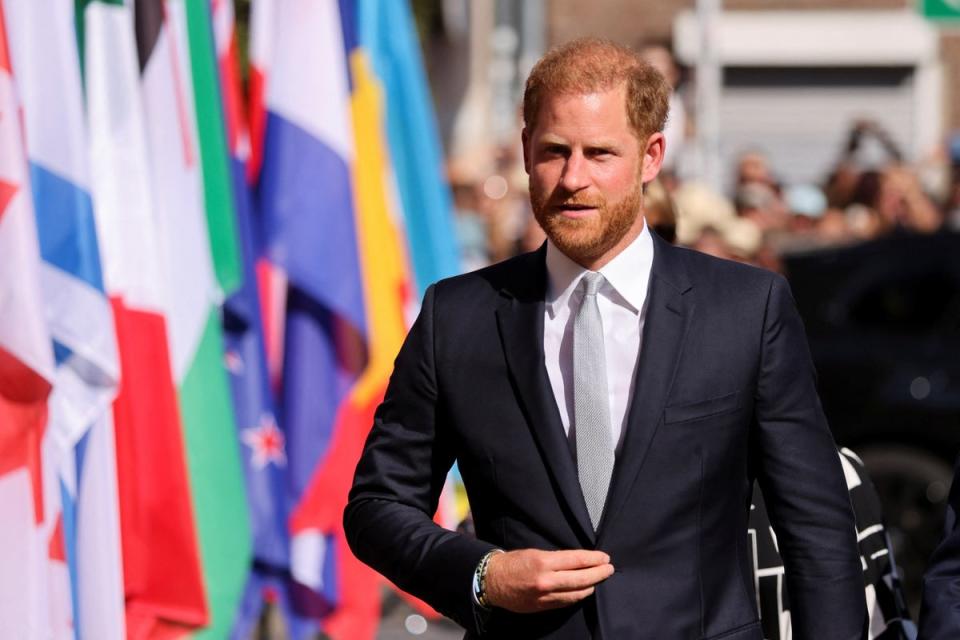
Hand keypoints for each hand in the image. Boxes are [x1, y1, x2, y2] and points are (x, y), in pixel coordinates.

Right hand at [483, 548, 613, 612]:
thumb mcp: (535, 553)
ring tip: (599, 579)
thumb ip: (556, 558)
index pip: (576, 560)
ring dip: (591, 586)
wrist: (492, 581)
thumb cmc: (514, 562)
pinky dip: (577, 596)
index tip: (604, 557)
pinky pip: (566, 602)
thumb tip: (578, 561)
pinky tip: (584, 590)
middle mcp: (546, 581)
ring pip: (576, 594)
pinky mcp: (543, 607)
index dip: (593, 559)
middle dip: (598, 573)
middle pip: (581, 579)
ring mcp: (545, 596)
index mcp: (544, 562)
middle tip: (609, 569)